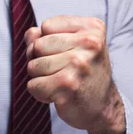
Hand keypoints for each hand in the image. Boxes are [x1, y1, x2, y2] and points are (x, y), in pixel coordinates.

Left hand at [24, 15, 124, 133]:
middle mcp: (89, 43)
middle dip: (40, 61)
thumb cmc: (83, 73)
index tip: (63, 54)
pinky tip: (58, 94)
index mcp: (92, 28)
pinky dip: (40, 93)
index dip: (46, 42)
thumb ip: (46, 35)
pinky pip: (33, 85)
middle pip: (37, 45)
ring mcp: (79, 64)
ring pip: (32, 66)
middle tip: (62, 71)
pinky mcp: (68, 85)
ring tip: (60, 83)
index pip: (46, 26)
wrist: (102, 106)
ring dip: (40, 78)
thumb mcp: (72, 46)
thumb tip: (30, 35)